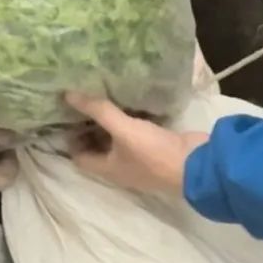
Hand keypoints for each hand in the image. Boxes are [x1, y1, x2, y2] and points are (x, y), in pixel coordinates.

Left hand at [66, 92, 207, 195]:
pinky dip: (130, 120)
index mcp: (108, 168)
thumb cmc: (153, 153)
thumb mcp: (123, 130)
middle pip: (98, 147)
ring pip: (117, 139)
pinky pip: (136, 133)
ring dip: (110, 122)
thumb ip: (98, 110)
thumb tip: (68, 94)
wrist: (196, 164)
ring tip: (101, 95)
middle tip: (81, 99)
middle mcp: (121, 166)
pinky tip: (128, 101)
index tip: (65, 114)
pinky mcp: (156, 147)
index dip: (70, 139)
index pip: (79, 157)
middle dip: (89, 127)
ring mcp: (139, 158)